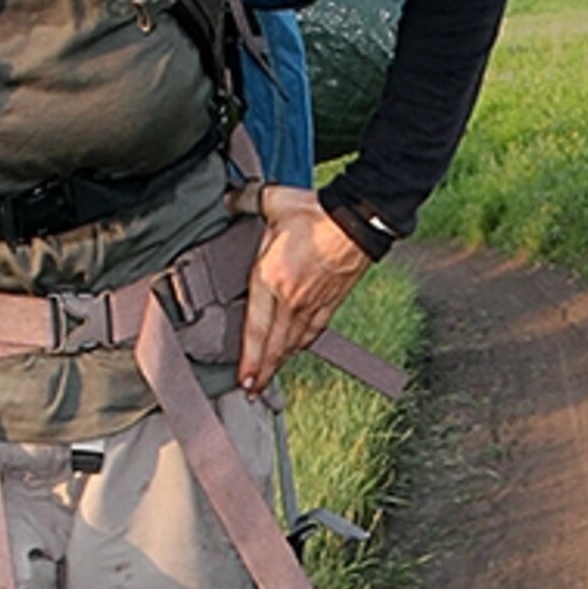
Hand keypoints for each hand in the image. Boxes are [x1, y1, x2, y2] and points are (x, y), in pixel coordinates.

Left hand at [237, 185, 370, 393]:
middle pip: (273, 345)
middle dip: (262, 371)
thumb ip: (246, 200)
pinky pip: (314, 331)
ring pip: (293, 342)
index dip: (249, 358)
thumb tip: (228, 198)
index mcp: (271, 279)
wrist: (359, 221)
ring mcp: (313, 304)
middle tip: (253, 390)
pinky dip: (302, 344)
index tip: (244, 378)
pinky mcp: (331, 302)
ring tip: (269, 377)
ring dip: (280, 362)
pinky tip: (297, 349)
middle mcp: (291, 299)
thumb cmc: (318, 213)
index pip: (255, 329)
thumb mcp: (275, 201)